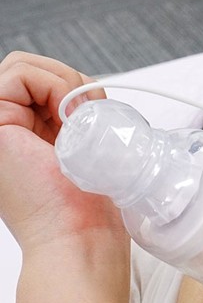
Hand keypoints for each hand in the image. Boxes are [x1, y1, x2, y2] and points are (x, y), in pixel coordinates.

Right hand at [0, 51, 120, 252]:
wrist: (78, 238)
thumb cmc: (87, 207)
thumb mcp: (83, 148)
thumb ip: (72, 117)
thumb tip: (80, 92)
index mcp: (22, 135)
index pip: (43, 82)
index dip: (74, 88)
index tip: (93, 117)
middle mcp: (4, 130)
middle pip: (31, 69)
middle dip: (67, 80)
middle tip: (85, 116)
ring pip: (22, 65)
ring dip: (63, 83)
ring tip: (75, 122)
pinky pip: (19, 73)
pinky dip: (54, 85)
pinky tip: (66, 118)